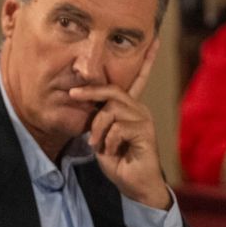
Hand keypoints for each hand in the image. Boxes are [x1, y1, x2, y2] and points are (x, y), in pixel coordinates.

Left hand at [69, 40, 170, 209]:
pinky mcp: (145, 132)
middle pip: (112, 90)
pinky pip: (117, 127)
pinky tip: (112, 152)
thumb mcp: (100, 136)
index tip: (154, 40)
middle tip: (71, 93)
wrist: (135, 185)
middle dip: (89, 91)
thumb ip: (96, 119)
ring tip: (98, 145)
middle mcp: (139, 110)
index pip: (136, 80)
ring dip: (98, 129)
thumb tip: (82, 102)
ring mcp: (144, 120)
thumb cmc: (118, 161)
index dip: (146, 61)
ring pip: (110, 110)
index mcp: (129, 109)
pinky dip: (108, 141)